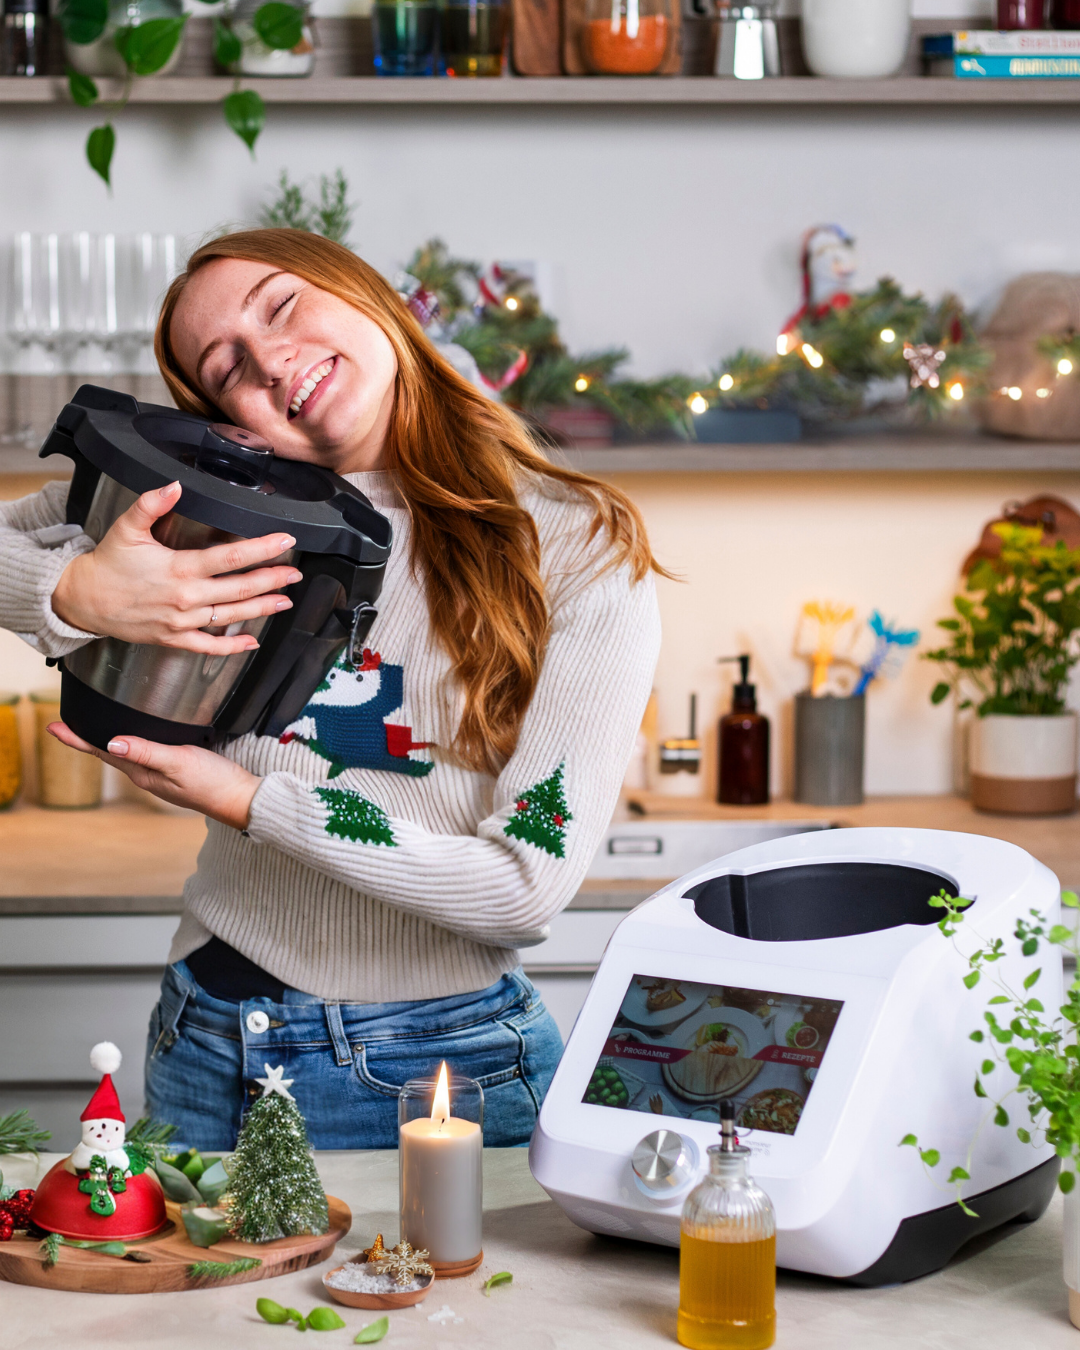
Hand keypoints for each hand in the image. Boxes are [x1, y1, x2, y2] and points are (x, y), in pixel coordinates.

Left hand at [47, 722, 259, 829]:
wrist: (241, 798)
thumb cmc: (213, 782)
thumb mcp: (179, 762)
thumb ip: (146, 751)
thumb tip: (110, 742)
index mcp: (142, 773)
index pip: (102, 753)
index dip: (77, 740)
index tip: (53, 728)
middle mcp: (146, 775)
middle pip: (108, 752)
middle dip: (85, 739)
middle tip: (63, 725)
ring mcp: (160, 773)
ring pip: (125, 752)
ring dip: (105, 740)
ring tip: (90, 729)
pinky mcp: (175, 769)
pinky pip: (144, 753)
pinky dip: (131, 741)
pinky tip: (134, 736)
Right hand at [51, 480, 303, 656]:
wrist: (82, 600)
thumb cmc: (107, 565)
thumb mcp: (127, 528)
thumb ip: (151, 504)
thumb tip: (175, 485)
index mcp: (179, 568)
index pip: (231, 558)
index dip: (263, 549)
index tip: (285, 541)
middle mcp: (185, 597)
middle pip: (239, 589)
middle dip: (272, 580)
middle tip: (295, 574)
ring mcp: (181, 622)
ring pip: (231, 617)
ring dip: (262, 609)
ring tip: (285, 600)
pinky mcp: (173, 639)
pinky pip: (208, 647)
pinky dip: (232, 647)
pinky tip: (252, 642)